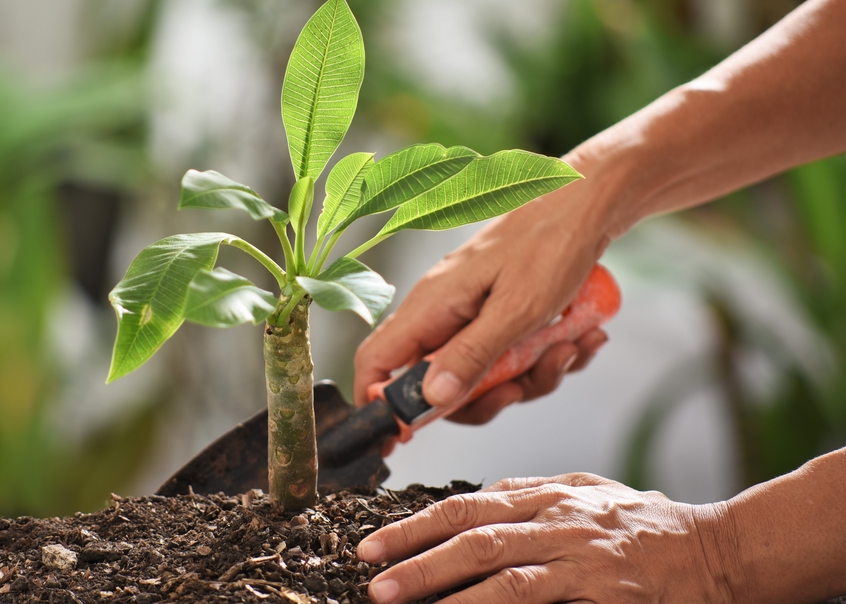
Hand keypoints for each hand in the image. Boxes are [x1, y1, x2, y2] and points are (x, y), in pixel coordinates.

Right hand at [354, 171, 615, 418]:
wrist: (590, 203)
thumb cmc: (551, 242)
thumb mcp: (517, 308)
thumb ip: (472, 356)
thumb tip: (431, 401)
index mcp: (431, 306)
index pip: (376, 363)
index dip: (381, 406)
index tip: (408, 437)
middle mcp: (444, 313)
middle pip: (437, 385)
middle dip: (485, 397)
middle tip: (521, 388)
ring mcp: (473, 315)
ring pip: (484, 376)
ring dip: (531, 376)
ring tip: (571, 347)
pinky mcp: (502, 316)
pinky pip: (513, 359)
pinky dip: (547, 358)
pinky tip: (580, 338)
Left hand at [357, 473, 728, 603]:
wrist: (716, 550)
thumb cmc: (646, 525)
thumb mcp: (586, 492)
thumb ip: (534, 492)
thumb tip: (481, 496)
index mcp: (548, 494)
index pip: (467, 504)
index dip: (416, 522)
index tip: (376, 541)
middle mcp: (556, 518)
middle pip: (470, 530)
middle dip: (413, 551)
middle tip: (369, 570)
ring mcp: (577, 554)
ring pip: (494, 564)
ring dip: (438, 581)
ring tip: (394, 594)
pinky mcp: (598, 590)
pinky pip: (531, 598)